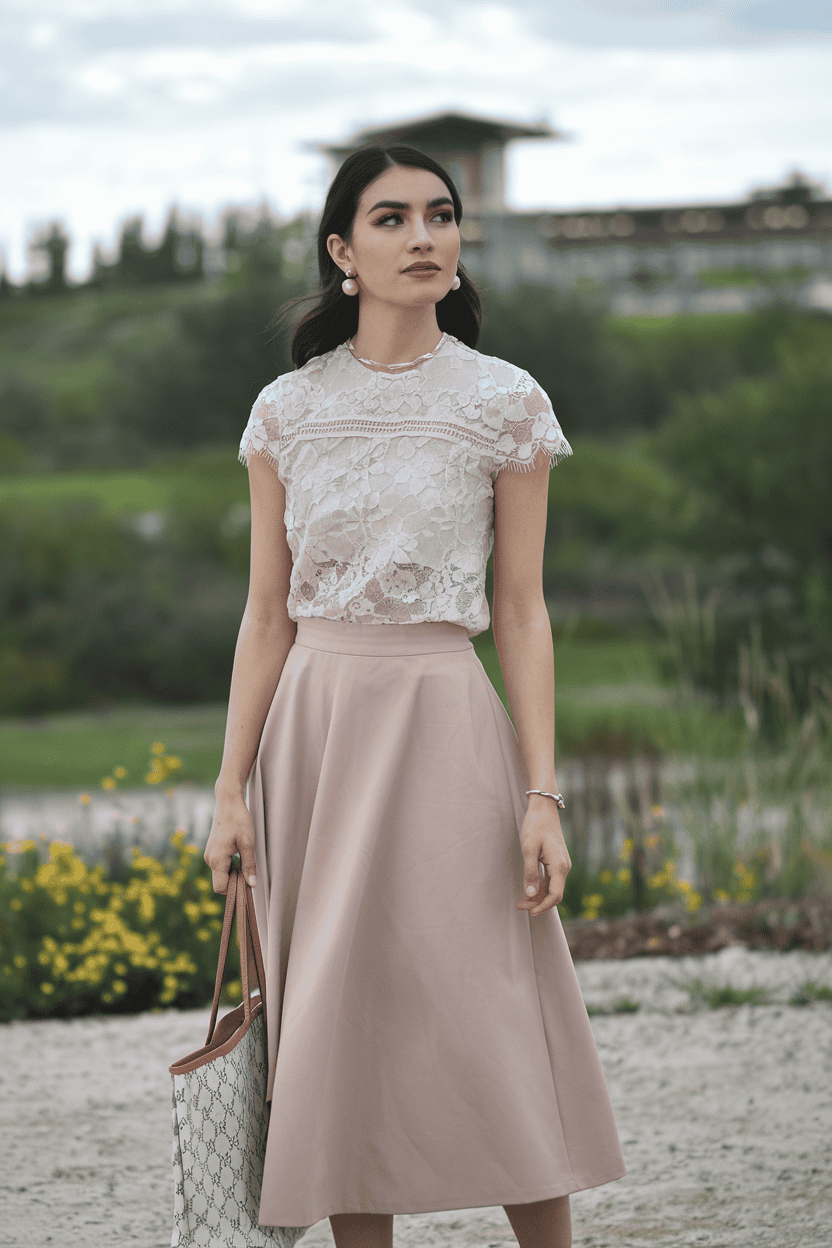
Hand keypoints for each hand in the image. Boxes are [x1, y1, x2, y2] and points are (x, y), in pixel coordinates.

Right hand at [204, 792, 257, 893]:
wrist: (228, 803)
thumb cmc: (238, 820)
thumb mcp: (248, 843)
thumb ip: (249, 865)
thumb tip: (252, 885)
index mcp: (216, 860)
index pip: (220, 888)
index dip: (234, 889)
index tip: (247, 882)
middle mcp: (209, 859)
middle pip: (221, 882)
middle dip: (235, 881)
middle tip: (250, 869)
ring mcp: (209, 855)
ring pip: (221, 874)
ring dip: (234, 872)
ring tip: (245, 857)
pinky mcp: (212, 851)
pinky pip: (220, 866)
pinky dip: (230, 866)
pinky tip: (239, 854)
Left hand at [516, 798, 570, 916]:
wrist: (543, 809)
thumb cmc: (535, 826)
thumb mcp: (529, 849)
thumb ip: (530, 872)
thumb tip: (530, 894)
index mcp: (559, 866)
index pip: (555, 895)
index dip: (543, 906)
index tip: (529, 912)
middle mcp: (564, 867)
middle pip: (554, 894)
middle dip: (538, 903)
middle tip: (519, 905)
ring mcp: (561, 864)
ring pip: (551, 887)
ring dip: (538, 896)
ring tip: (520, 900)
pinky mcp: (556, 861)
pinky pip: (550, 879)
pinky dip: (540, 886)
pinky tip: (528, 888)